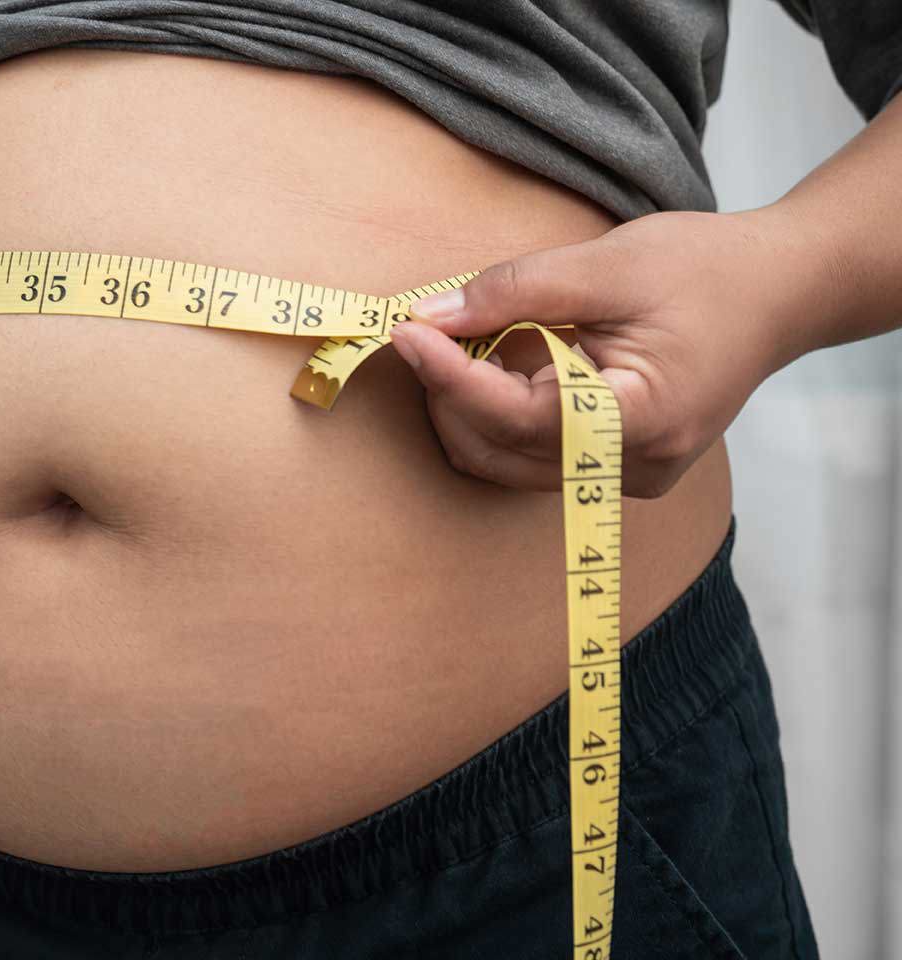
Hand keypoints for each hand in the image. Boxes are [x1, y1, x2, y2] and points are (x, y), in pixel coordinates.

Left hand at [388, 207, 824, 497]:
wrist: (781, 292)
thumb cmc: (708, 270)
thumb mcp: (609, 264)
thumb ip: (516, 292)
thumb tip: (432, 316)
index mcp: (641, 420)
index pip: (514, 415)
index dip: (449, 375)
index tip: (404, 331)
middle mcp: (631, 468)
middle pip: (498, 449)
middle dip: (448, 392)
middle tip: (427, 328)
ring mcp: (623, 477)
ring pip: (504, 461)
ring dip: (466, 405)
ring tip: (465, 340)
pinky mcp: (614, 468)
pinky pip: (529, 455)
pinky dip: (497, 412)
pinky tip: (500, 362)